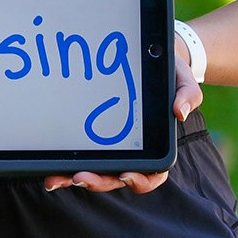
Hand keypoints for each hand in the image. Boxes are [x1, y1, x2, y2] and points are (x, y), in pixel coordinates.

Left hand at [42, 48, 199, 194]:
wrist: (150, 55)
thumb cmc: (169, 73)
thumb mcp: (183, 79)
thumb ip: (188, 94)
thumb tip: (180, 112)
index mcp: (157, 146)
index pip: (152, 174)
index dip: (141, 180)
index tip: (126, 175)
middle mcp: (133, 152)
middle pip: (116, 177)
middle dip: (98, 182)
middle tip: (79, 178)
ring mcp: (111, 146)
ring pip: (95, 170)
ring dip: (74, 177)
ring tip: (55, 179)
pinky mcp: (91, 136)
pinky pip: (79, 154)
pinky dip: (64, 161)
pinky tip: (48, 165)